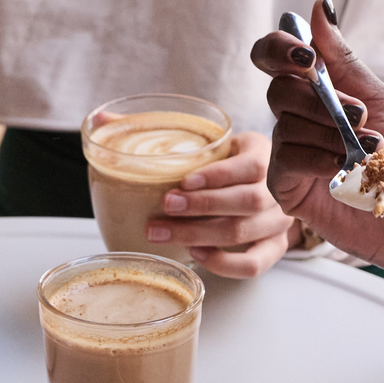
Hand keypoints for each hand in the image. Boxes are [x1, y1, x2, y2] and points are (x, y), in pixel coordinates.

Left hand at [144, 131, 296, 278]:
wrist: (263, 189)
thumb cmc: (227, 162)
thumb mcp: (210, 140)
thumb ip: (164, 132)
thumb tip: (104, 118)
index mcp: (263, 155)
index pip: (250, 165)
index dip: (217, 175)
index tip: (183, 182)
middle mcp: (277, 190)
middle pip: (246, 201)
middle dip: (202, 206)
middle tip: (165, 206)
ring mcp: (278, 222)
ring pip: (244, 232)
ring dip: (199, 235)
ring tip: (162, 233)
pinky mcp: (274, 248)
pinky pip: (254, 264)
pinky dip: (224, 264)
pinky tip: (195, 254)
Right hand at [249, 4, 383, 270]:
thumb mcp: (378, 99)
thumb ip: (342, 59)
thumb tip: (320, 5)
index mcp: (315, 93)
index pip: (273, 58)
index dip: (279, 49)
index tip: (307, 57)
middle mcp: (296, 120)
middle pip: (279, 90)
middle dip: (321, 101)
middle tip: (360, 117)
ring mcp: (289, 153)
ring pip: (286, 126)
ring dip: (331, 134)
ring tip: (368, 151)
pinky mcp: (286, 187)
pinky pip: (286, 159)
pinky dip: (318, 158)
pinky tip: (344, 168)